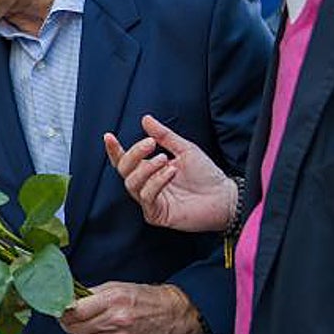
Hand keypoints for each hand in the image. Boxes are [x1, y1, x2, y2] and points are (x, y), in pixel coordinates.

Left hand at [59, 282, 203, 333]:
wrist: (174, 315)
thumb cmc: (146, 299)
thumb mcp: (118, 287)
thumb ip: (92, 294)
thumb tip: (69, 301)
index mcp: (113, 300)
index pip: (74, 312)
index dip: (63, 312)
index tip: (61, 310)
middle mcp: (116, 321)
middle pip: (75, 328)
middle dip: (70, 323)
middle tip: (73, 318)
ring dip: (85, 332)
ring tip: (97, 323)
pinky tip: (108, 333)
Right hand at [103, 115, 235, 232]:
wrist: (224, 196)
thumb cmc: (206, 175)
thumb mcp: (184, 149)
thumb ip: (164, 136)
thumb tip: (146, 119)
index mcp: (149, 171)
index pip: (125, 161)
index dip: (114, 150)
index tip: (109, 136)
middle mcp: (146, 186)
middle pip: (124, 171)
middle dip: (133, 155)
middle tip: (150, 144)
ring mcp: (150, 201)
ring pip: (132, 184)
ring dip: (146, 169)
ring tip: (164, 159)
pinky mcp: (156, 214)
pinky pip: (147, 197)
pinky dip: (157, 182)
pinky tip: (171, 172)